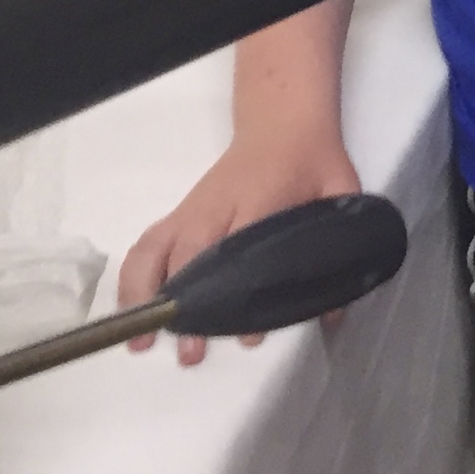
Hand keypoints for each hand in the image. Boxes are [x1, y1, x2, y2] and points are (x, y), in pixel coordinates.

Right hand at [116, 132, 364, 364]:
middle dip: (188, 306)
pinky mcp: (179, 213)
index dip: (238, 291)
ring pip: (155, 249)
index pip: (240, 247)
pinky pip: (147, 244)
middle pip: (191, 256)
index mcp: (260, 200)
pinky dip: (133, 278)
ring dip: (145, 295)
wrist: (282, 120)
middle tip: (191, 353)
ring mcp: (192, 210)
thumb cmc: (312, 160)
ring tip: (143, 341)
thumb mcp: (341, 193)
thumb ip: (341, 248)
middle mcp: (216, 207)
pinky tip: (133, 313)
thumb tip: (334, 313)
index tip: (245, 334)